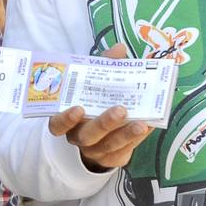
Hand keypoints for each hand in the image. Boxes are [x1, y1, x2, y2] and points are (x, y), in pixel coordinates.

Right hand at [47, 43, 153, 171]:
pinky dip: (137, 138)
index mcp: (68, 120)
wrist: (99, 137)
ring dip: (125, 134)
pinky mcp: (113, 157)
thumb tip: (119, 48)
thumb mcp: (95, 85)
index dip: (65, 119)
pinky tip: (148, 126)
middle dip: (104, 123)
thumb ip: (103, 68)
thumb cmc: (94, 104)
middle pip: (87, 135)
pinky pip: (125, 150)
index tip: (78, 108)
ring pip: (109, 145)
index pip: (57, 124)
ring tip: (141, 124)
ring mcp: (96, 150)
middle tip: (120, 109)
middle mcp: (78, 137)